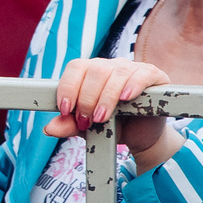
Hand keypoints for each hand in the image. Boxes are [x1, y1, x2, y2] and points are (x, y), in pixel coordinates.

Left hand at [41, 57, 178, 168]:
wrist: (140, 137)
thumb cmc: (113, 126)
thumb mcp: (87, 128)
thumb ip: (69, 126)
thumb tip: (49, 128)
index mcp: (90, 72)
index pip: (75, 68)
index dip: (68, 87)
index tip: (66, 109)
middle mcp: (110, 66)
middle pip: (94, 71)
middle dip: (87, 99)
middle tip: (87, 121)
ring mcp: (132, 68)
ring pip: (116, 72)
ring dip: (106, 97)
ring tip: (101, 117)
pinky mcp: (153, 76)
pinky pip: (142, 74)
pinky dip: (133, 85)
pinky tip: (125, 98)